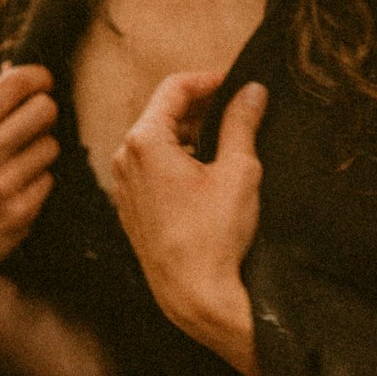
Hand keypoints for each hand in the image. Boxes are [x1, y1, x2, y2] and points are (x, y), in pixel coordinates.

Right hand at [0, 62, 58, 295]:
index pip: (15, 83)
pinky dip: (38, 183)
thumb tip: (21, 76)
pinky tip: (16, 192)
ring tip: (18, 165)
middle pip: (45, 109)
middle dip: (44, 114)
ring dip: (41, 152)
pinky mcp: (20, 212)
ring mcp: (1, 184)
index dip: (38, 78)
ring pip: (52, 145)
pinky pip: (49, 179)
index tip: (43, 82)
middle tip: (33, 125)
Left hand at [111, 73, 268, 375]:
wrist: (194, 296)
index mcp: (145, 141)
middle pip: (162, 112)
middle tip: (236, 109)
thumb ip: (241, 124)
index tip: (236, 83)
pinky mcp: (131, 207)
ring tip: (225, 141)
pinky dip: (176, 158)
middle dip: (200, 106)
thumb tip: (252, 92)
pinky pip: (150, 167)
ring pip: (155, 140)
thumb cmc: (214, 236)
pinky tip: (205, 171)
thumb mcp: (238, 170)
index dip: (209, 79)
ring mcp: (124, 185)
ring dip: (188, 132)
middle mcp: (124, 159)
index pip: (175, 88)